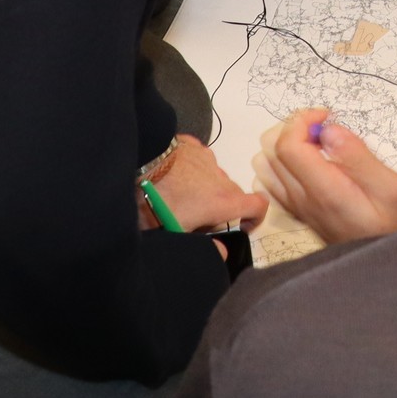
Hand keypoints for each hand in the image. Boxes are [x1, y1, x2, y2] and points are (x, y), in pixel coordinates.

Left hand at [144, 134, 267, 235]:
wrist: (137, 162)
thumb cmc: (156, 202)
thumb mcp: (175, 234)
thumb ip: (203, 247)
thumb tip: (223, 252)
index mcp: (222, 201)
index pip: (258, 205)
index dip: (254, 217)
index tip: (239, 226)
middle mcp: (220, 177)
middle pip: (233, 194)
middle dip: (222, 208)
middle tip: (197, 219)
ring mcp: (206, 158)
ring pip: (215, 177)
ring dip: (205, 188)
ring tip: (178, 195)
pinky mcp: (191, 145)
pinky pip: (200, 160)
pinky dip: (192, 170)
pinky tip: (171, 175)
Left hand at [251, 111, 396, 243]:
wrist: (393, 264)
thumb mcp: (393, 188)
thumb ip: (358, 157)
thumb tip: (328, 131)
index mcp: (326, 192)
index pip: (287, 146)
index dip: (301, 121)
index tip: (326, 116)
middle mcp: (305, 202)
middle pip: (271, 152)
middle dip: (294, 128)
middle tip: (324, 126)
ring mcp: (299, 209)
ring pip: (266, 166)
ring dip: (286, 145)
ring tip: (317, 143)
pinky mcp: (301, 213)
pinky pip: (273, 183)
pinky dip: (284, 164)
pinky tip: (311, 163)